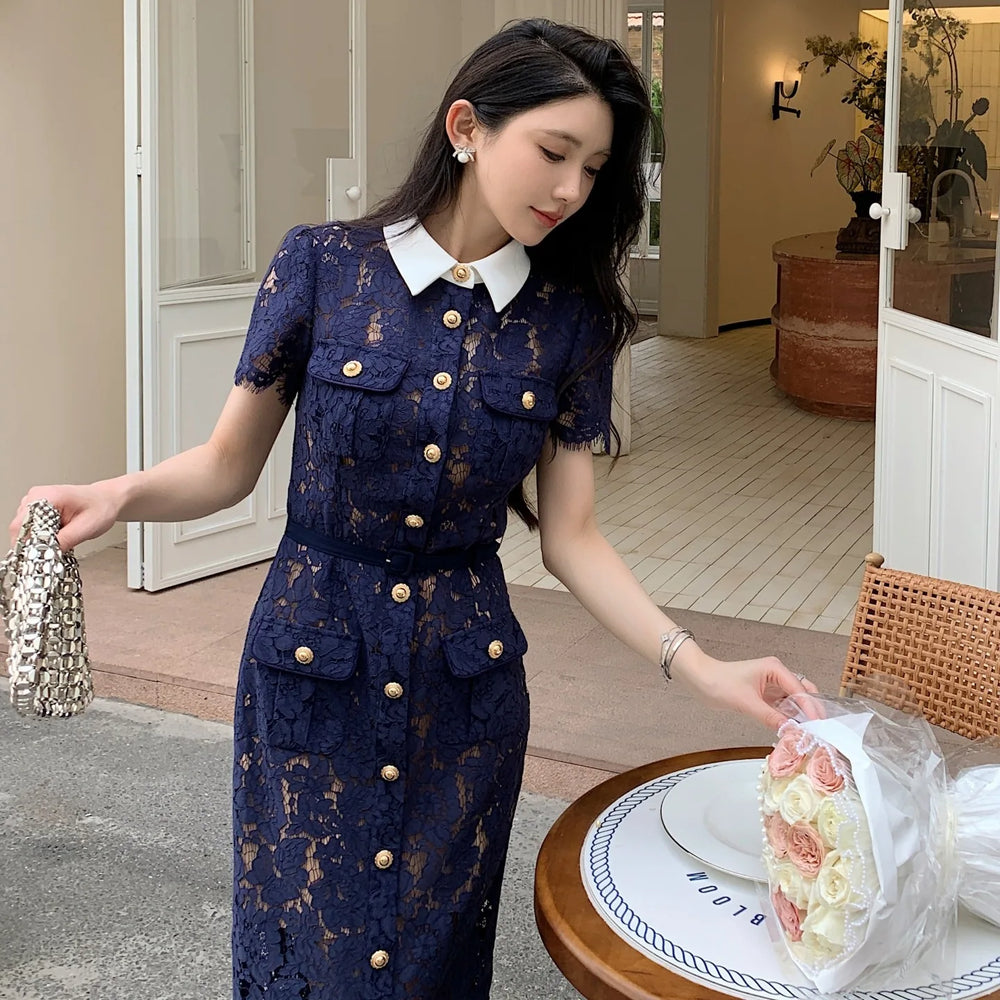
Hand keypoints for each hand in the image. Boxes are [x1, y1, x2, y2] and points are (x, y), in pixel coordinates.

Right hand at [8, 484, 118, 551]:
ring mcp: (34, 502)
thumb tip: (46, 554)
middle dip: (31, 545)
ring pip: (23, 530)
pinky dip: (39, 537)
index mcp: (47, 496)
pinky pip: (30, 528)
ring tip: (56, 545)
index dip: (26, 544)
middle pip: (19, 528)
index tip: (36, 557)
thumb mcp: (86, 528)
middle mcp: (36, 496)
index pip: (21, 525)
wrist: (107, 500)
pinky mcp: (37, 509)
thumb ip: (65, 541)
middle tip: (47, 556)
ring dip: (36, 541)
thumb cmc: (100, 508)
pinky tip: (54, 539)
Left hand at [673, 647, 820, 729]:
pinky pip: (784, 706)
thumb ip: (770, 718)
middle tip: (817, 730)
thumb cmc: (719, 683)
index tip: (818, 725)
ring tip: (807, 732)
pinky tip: (792, 729)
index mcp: (775, 668)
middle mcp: (777, 674)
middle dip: (811, 711)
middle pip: (803, 693)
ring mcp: (772, 684)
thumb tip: (791, 731)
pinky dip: (789, 717)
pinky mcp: (766, 694)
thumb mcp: (747, 703)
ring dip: (801, 715)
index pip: (800, 690)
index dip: (810, 708)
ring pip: (795, 701)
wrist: (700, 680)